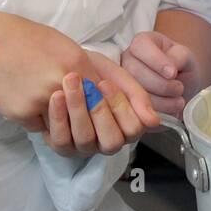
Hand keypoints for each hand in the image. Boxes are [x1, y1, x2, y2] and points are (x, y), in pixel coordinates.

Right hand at [0, 12, 156, 156]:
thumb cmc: (30, 43)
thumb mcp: (68, 49)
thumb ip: (95, 72)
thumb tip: (118, 99)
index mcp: (81, 61)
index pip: (119, 92)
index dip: (134, 110)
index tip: (146, 123)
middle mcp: (68, 79)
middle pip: (100, 122)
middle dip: (103, 129)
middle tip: (96, 127)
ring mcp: (46, 97)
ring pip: (70, 132)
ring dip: (69, 127)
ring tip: (58, 112)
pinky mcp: (24, 112)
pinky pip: (41, 129)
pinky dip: (39, 122)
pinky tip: (29, 103)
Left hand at [40, 51, 160, 158]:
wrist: (64, 64)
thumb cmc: (94, 70)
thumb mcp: (118, 76)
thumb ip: (137, 96)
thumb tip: (154, 121)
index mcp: (126, 127)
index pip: (133, 129)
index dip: (119, 107)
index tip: (104, 82)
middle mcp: (107, 142)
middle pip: (112, 141)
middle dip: (99, 111)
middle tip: (87, 83)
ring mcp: (85, 147)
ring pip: (86, 140)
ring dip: (78, 110)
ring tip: (70, 82)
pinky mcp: (63, 146)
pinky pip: (61, 140)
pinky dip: (59, 117)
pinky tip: (56, 95)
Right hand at [121, 31, 198, 118]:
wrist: (182, 86)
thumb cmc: (181, 66)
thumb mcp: (185, 55)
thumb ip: (179, 56)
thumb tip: (170, 69)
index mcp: (141, 43)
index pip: (141, 47)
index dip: (157, 61)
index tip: (173, 73)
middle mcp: (127, 60)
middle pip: (136, 73)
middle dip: (162, 85)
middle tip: (179, 88)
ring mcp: (123, 82)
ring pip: (135, 93)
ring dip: (162, 101)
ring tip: (178, 100)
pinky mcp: (126, 103)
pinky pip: (137, 111)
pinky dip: (158, 113)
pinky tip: (170, 110)